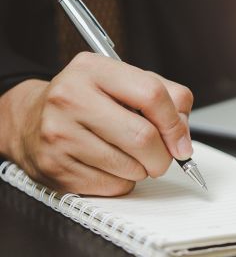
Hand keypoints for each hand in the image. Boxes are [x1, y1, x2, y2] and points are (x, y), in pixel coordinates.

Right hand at [0, 52, 193, 195]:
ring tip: (129, 156)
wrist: (31, 119)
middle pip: (143, 137)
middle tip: (161, 157)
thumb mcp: (123, 83)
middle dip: (163, 156)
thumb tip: (183, 138)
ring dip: (142, 170)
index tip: (181, 141)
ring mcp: (60, 134)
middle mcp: (71, 98)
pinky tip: (110, 166)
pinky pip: (113, 186)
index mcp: (93, 69)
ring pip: (130, 167)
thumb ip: (165, 98)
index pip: (152, 94)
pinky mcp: (56, 167)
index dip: (175, 123)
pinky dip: (123, 182)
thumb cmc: (87, 100)